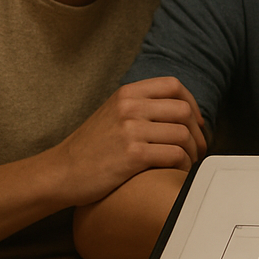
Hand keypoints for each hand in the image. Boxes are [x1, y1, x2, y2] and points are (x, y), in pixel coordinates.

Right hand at [48, 77, 205, 206]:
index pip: (173, 86)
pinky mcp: (132, 155)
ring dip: (193, 151)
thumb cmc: (90, 147)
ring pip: (182, 134)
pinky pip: (174, 154)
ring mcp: (130, 130)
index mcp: (127, 93)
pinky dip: (183, 164)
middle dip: (197, 131)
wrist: (59, 173)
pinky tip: (178, 171)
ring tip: (189, 161)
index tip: (196, 122)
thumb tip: (182, 110)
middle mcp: (129, 107)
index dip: (192, 103)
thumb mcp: (113, 113)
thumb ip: (142, 105)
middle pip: (183, 111)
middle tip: (198, 147)